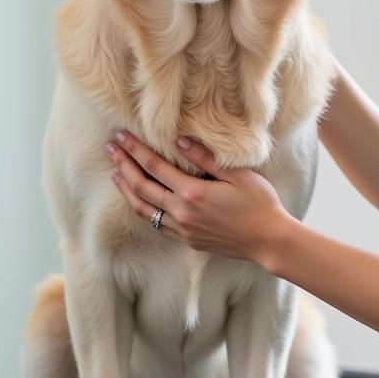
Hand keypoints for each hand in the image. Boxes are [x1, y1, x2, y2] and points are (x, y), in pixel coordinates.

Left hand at [105, 131, 291, 266]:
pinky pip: (157, 224)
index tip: (122, 137)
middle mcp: (181, 212)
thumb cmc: (259, 204)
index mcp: (192, 193)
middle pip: (142, 187)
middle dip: (123, 165)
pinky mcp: (188, 240)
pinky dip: (143, 210)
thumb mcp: (238, 175)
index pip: (154, 167)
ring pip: (143, 209)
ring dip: (127, 190)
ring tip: (115, 175)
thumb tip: (179, 141)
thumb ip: (205, 158)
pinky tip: (140, 201)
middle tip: (110, 149)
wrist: (268, 240)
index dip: (135, 150)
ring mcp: (183, 229)